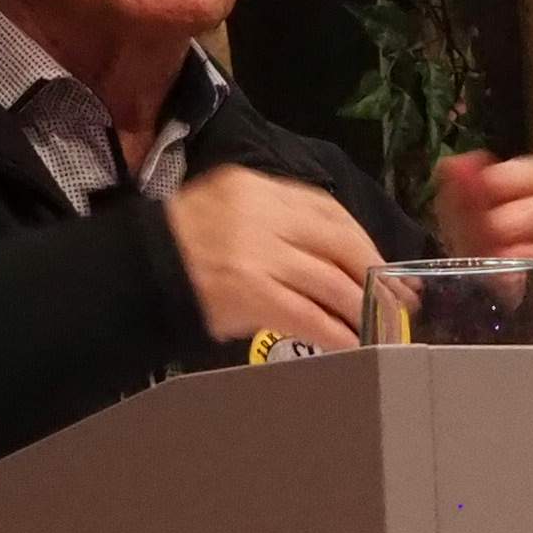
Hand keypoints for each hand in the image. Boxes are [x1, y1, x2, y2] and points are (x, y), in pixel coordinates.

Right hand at [166, 164, 382, 353]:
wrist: (134, 275)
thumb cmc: (182, 247)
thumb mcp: (228, 211)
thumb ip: (276, 223)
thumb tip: (334, 257)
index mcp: (255, 187)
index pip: (327, 209)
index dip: (362, 240)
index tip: (384, 264)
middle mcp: (259, 214)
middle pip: (338, 243)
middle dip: (374, 275)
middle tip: (398, 300)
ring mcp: (255, 253)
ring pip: (328, 282)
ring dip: (359, 308)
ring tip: (376, 328)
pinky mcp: (250, 292)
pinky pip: (306, 314)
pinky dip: (334, 332)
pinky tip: (349, 345)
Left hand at [436, 150, 532, 343]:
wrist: (525, 334)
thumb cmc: (504, 275)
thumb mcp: (476, 237)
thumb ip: (464, 202)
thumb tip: (454, 165)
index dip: (515, 177)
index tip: (486, 190)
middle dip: (521, 218)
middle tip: (492, 236)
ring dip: (532, 263)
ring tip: (501, 277)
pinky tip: (525, 306)